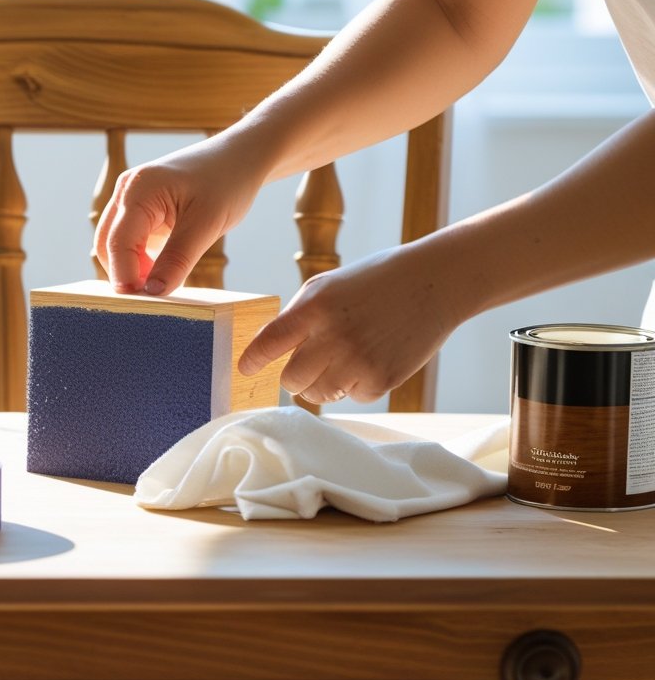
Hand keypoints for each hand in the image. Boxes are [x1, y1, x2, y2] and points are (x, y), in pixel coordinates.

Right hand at [94, 135, 263, 294]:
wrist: (240, 157)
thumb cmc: (227, 182)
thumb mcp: (207, 224)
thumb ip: (178, 259)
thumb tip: (153, 293)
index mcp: (139, 190)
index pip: (117, 243)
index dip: (125, 276)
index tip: (143, 304)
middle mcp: (126, 192)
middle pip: (107, 245)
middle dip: (126, 274)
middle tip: (154, 300)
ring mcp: (130, 199)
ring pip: (115, 245)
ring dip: (132, 268)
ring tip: (161, 285)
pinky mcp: (140, 209)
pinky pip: (129, 240)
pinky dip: (139, 260)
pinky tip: (162, 271)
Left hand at [238, 245, 463, 403]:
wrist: (434, 282)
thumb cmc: (373, 282)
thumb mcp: (327, 286)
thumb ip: (297, 316)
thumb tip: (266, 349)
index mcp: (314, 307)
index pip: (268, 343)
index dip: (252, 360)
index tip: (245, 369)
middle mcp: (332, 336)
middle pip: (290, 380)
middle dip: (295, 375)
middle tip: (310, 363)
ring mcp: (357, 361)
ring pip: (317, 395)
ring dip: (323, 384)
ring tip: (344, 359)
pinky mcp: (381, 379)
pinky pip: (352, 397)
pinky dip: (358, 385)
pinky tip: (373, 358)